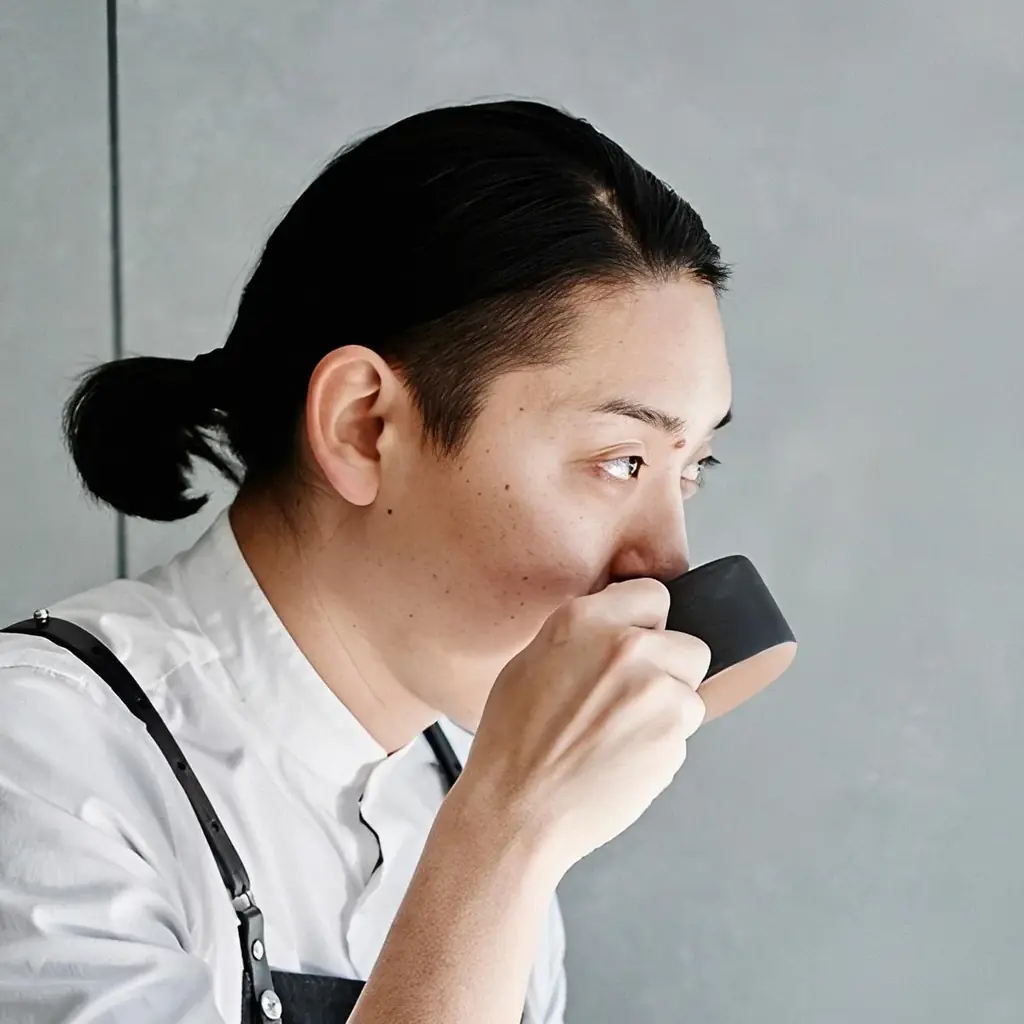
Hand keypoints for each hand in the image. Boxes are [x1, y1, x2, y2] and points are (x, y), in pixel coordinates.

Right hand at [458, 578, 709, 874]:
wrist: (517, 811)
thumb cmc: (513, 746)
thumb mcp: (530, 663)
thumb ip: (581, 636)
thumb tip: (615, 631)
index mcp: (583, 621)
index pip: (653, 595)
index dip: (648, 625)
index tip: (640, 644)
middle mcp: (625, 647)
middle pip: (689, 646)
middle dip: (669, 671)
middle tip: (628, 700)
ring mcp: (654, 691)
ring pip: (690, 694)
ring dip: (667, 713)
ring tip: (618, 737)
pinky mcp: (673, 736)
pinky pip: (683, 734)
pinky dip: (661, 747)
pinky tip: (620, 759)